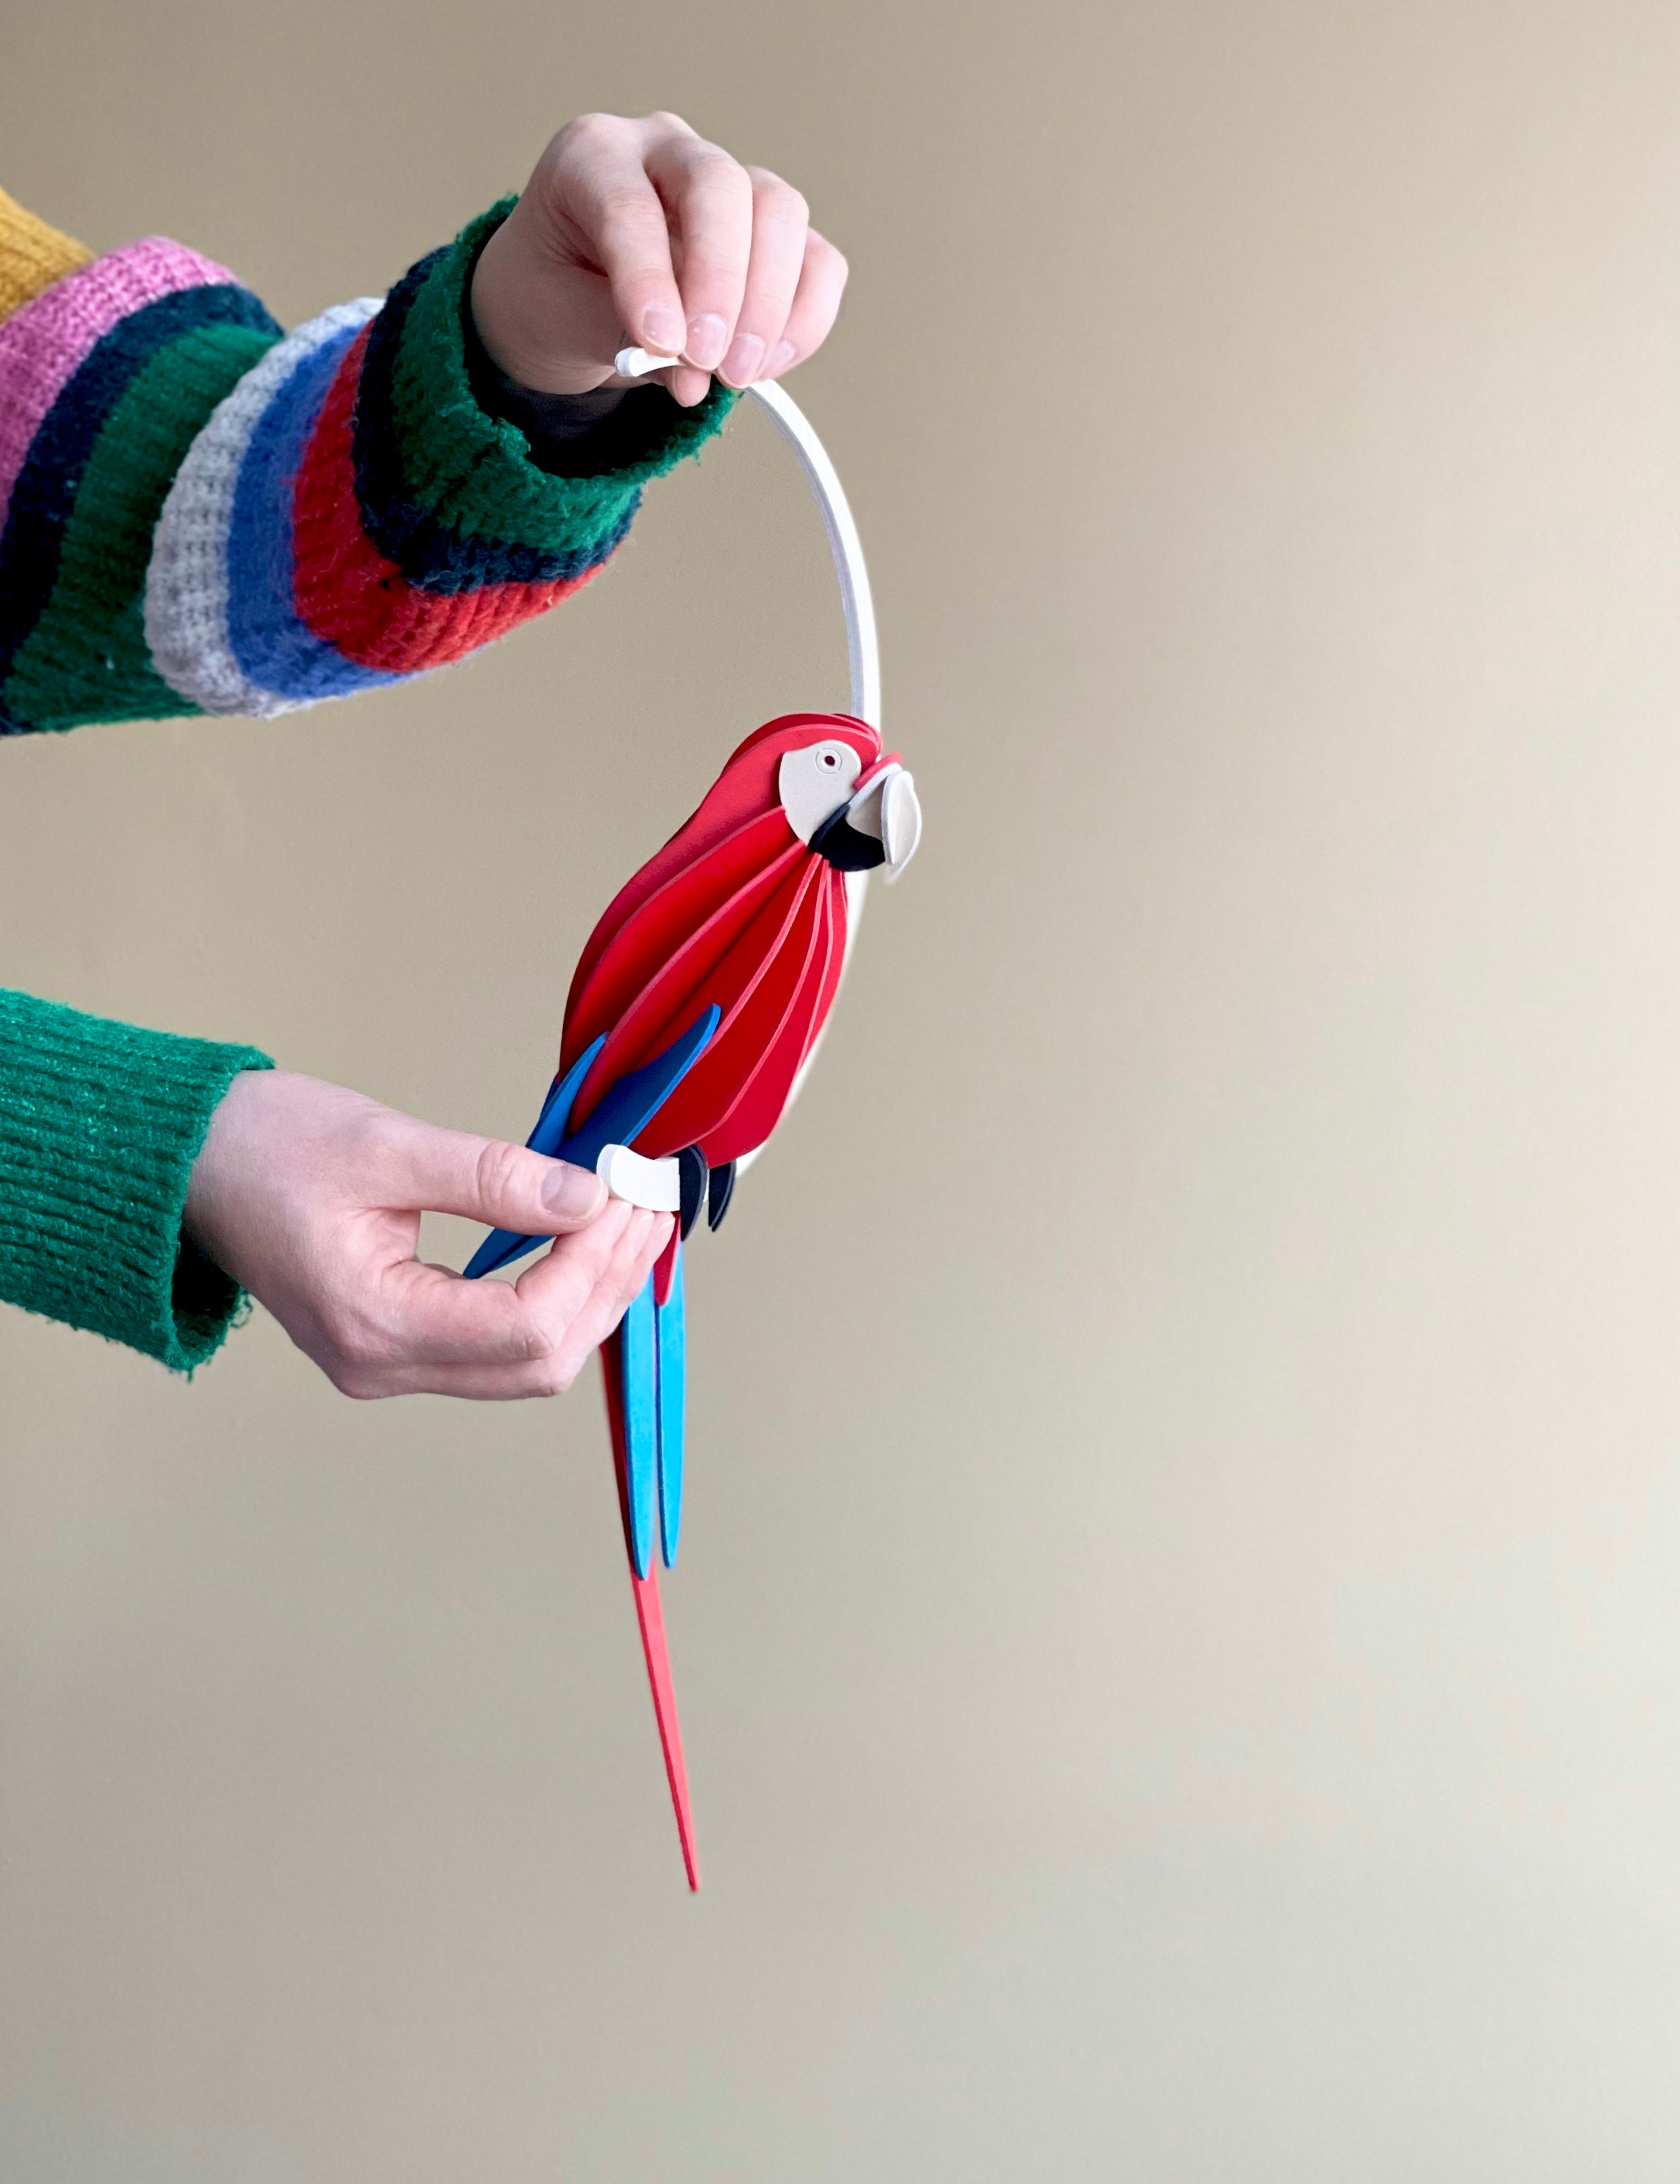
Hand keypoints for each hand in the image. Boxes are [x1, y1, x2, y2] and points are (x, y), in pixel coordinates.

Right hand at [183, 1070, 673, 1398]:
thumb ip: (491, 1177)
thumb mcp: (383, 1144)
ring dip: (592, 1294)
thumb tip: (586, 1196)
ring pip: (528, 1362)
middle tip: (649, 1205)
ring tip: (632, 1219)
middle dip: (608, 1283)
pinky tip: (586, 1245)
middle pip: (539, 1361)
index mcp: (369, 1322)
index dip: (593, 1265)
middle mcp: (380, 1365)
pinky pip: (501, 1344)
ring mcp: (388, 1363)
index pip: (524, 1327)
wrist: (187, 1163)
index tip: (626, 1195)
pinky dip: (556, 1298)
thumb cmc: (263, 1146)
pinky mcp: (397, 1342)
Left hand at [469, 110, 848, 406]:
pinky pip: (816, 261)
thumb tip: (694, 373)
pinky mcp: (772, 232)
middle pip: (719, 184)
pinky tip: (766, 365)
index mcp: (591, 157)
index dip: (651, 278)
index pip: (630, 205)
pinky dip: (802, 319)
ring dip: (769, 304)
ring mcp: (729, 183)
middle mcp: (665, 151)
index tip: (664, 344)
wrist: (567, 302)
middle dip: (722, 279)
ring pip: (780, 212)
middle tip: (709, 360)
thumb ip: (617, 335)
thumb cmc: (553, 296)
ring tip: (735, 375)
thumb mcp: (557, 318)